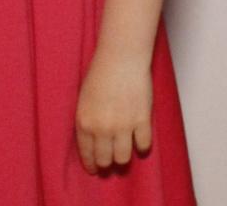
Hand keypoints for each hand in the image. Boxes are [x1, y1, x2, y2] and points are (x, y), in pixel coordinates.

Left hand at [75, 47, 153, 172]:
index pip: (87, 155)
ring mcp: (123, 126)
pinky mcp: (141, 120)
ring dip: (124, 156)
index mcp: (85, 123)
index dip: (92, 165)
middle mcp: (102, 129)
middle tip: (111, 160)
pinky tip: (140, 138)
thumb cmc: (101, 72)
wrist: (121, 56)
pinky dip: (142, 145)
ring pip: (123, 158)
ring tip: (125, 149)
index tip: (95, 169)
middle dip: (107, 163)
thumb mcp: (84, 99)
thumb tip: (93, 142)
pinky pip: (143, 145)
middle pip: (105, 160)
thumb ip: (87, 122)